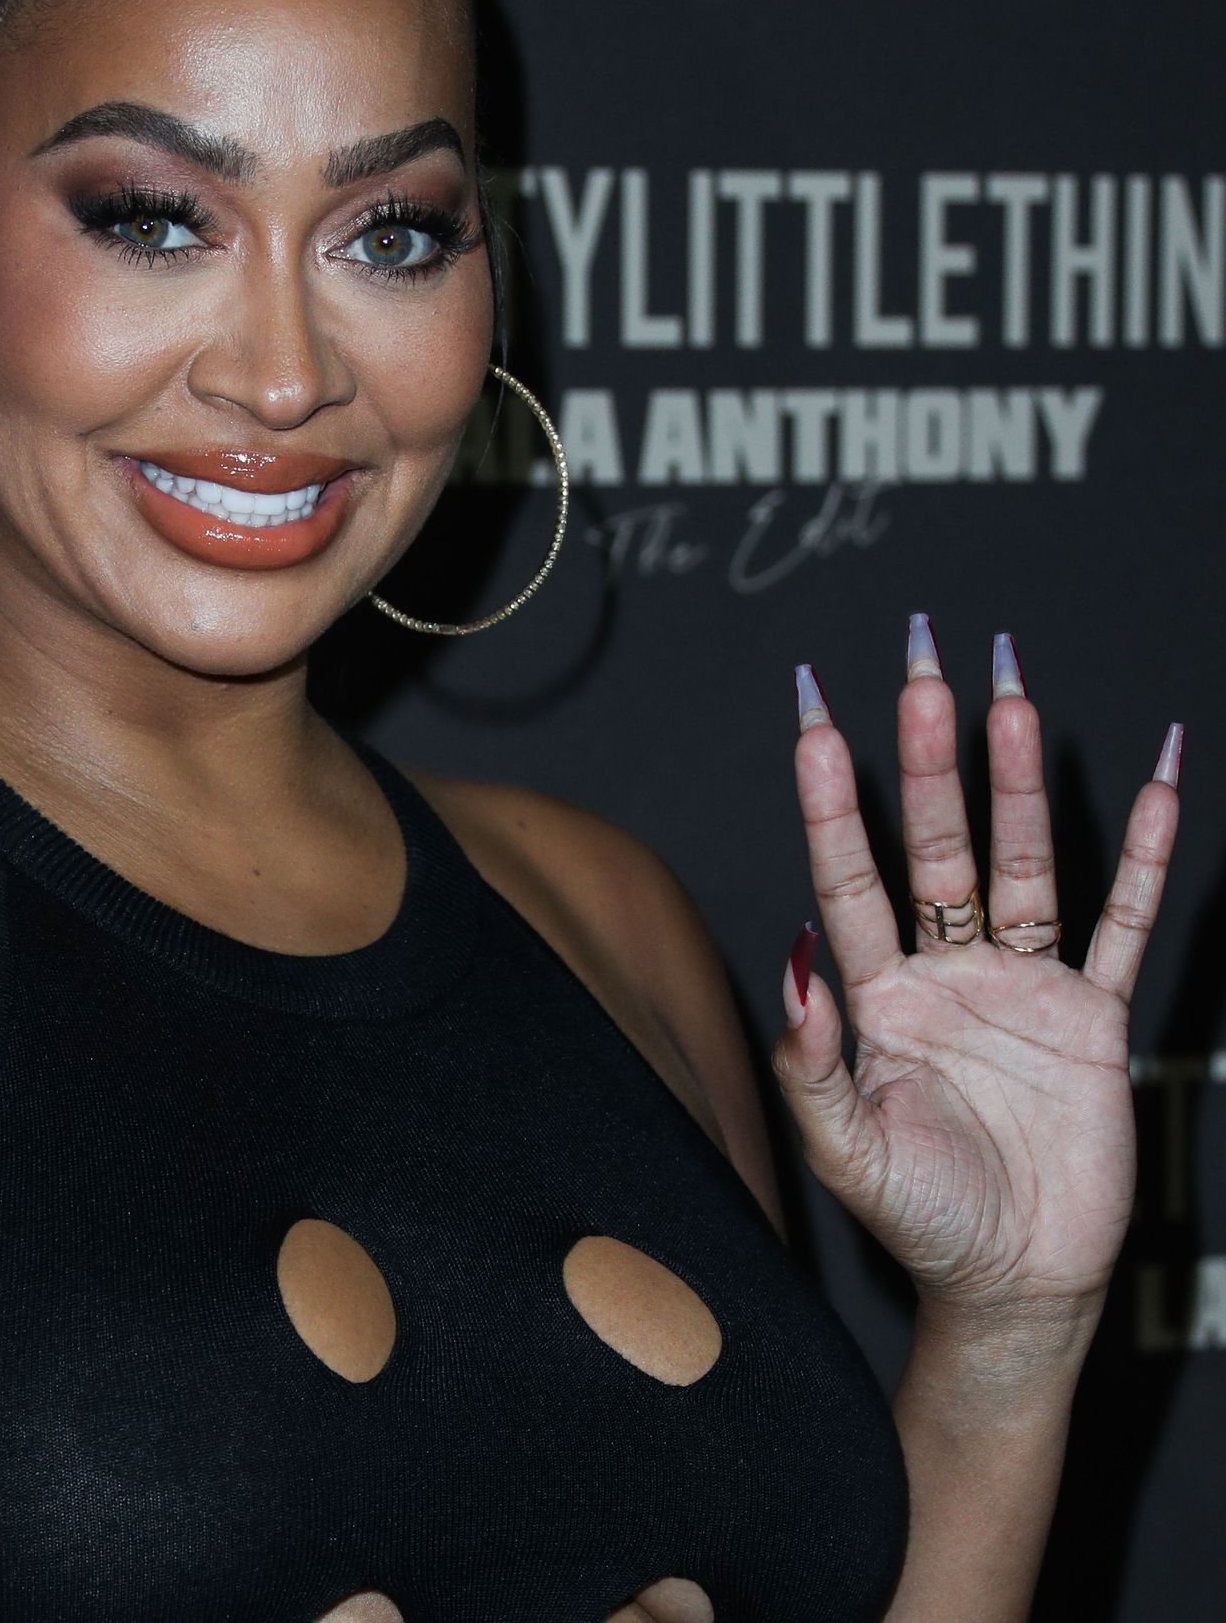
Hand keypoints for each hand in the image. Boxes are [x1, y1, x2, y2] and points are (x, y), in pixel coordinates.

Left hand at [771, 617, 1182, 1346]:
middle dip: (930, 756)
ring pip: (1021, 863)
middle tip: (924, 666)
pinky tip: (1158, 785)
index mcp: (876, 993)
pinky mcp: (1092, 1017)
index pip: (847, 873)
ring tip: (1013, 698)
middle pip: (934, 842)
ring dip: (1019, 786)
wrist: (1011, 1285)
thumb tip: (794, 955)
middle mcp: (944, 969)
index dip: (830, 797)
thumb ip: (810, 1058)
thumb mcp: (844, 1148)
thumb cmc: (918, 1217)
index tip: (814, 717)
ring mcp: (1021, 985)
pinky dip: (1143, 860)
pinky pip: (1122, 924)